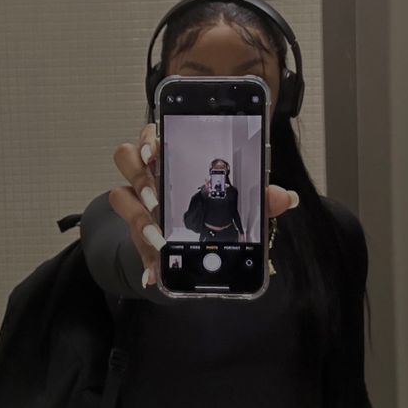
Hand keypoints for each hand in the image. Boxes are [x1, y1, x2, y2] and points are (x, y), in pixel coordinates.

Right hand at [108, 123, 297, 287]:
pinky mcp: (137, 232)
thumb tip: (287, 198)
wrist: (185, 242)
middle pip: (126, 158)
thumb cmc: (209, 209)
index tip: (156, 151)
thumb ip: (259, 197)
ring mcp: (137, 202)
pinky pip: (132, 242)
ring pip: (120, 195)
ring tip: (157, 234)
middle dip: (140, 176)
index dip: (148, 139)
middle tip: (157, 197)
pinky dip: (146, 259)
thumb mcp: (236, 201)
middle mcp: (148, 175)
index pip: (152, 135)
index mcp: (170, 157)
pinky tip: (154, 272)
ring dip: (137, 215)